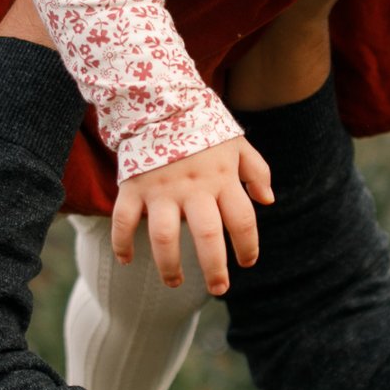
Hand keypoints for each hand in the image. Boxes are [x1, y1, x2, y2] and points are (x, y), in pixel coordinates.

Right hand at [111, 136, 273, 293]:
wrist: (160, 100)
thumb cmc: (202, 127)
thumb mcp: (237, 144)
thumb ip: (256, 172)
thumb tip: (268, 201)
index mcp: (222, 179)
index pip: (242, 221)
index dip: (248, 246)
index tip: (247, 262)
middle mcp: (193, 188)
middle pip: (207, 237)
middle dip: (214, 269)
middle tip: (219, 289)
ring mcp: (161, 190)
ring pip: (164, 237)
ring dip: (169, 265)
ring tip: (175, 282)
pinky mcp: (133, 188)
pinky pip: (123, 220)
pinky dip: (121, 243)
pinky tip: (126, 260)